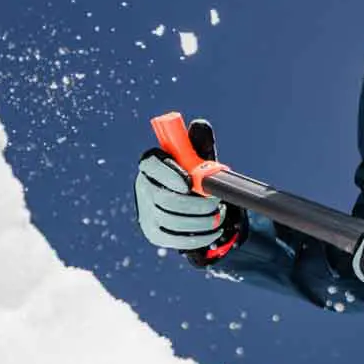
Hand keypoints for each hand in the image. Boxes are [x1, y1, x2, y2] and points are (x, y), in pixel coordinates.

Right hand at [133, 119, 245, 264]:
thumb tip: (198, 125)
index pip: (152, 164)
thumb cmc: (198, 179)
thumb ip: (198, 144)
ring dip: (202, 219)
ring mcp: (147, 212)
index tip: (190, 182)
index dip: (170, 173)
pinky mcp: (155, 233)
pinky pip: (176, 238)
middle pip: (165, 198)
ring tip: (218, 215)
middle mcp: (144, 187)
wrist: (200, 210)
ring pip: (172, 219)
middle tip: (215, 204)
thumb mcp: (200, 160)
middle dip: (196, 203)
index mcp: (152, 165)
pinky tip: (213, 230)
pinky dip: (200, 235)